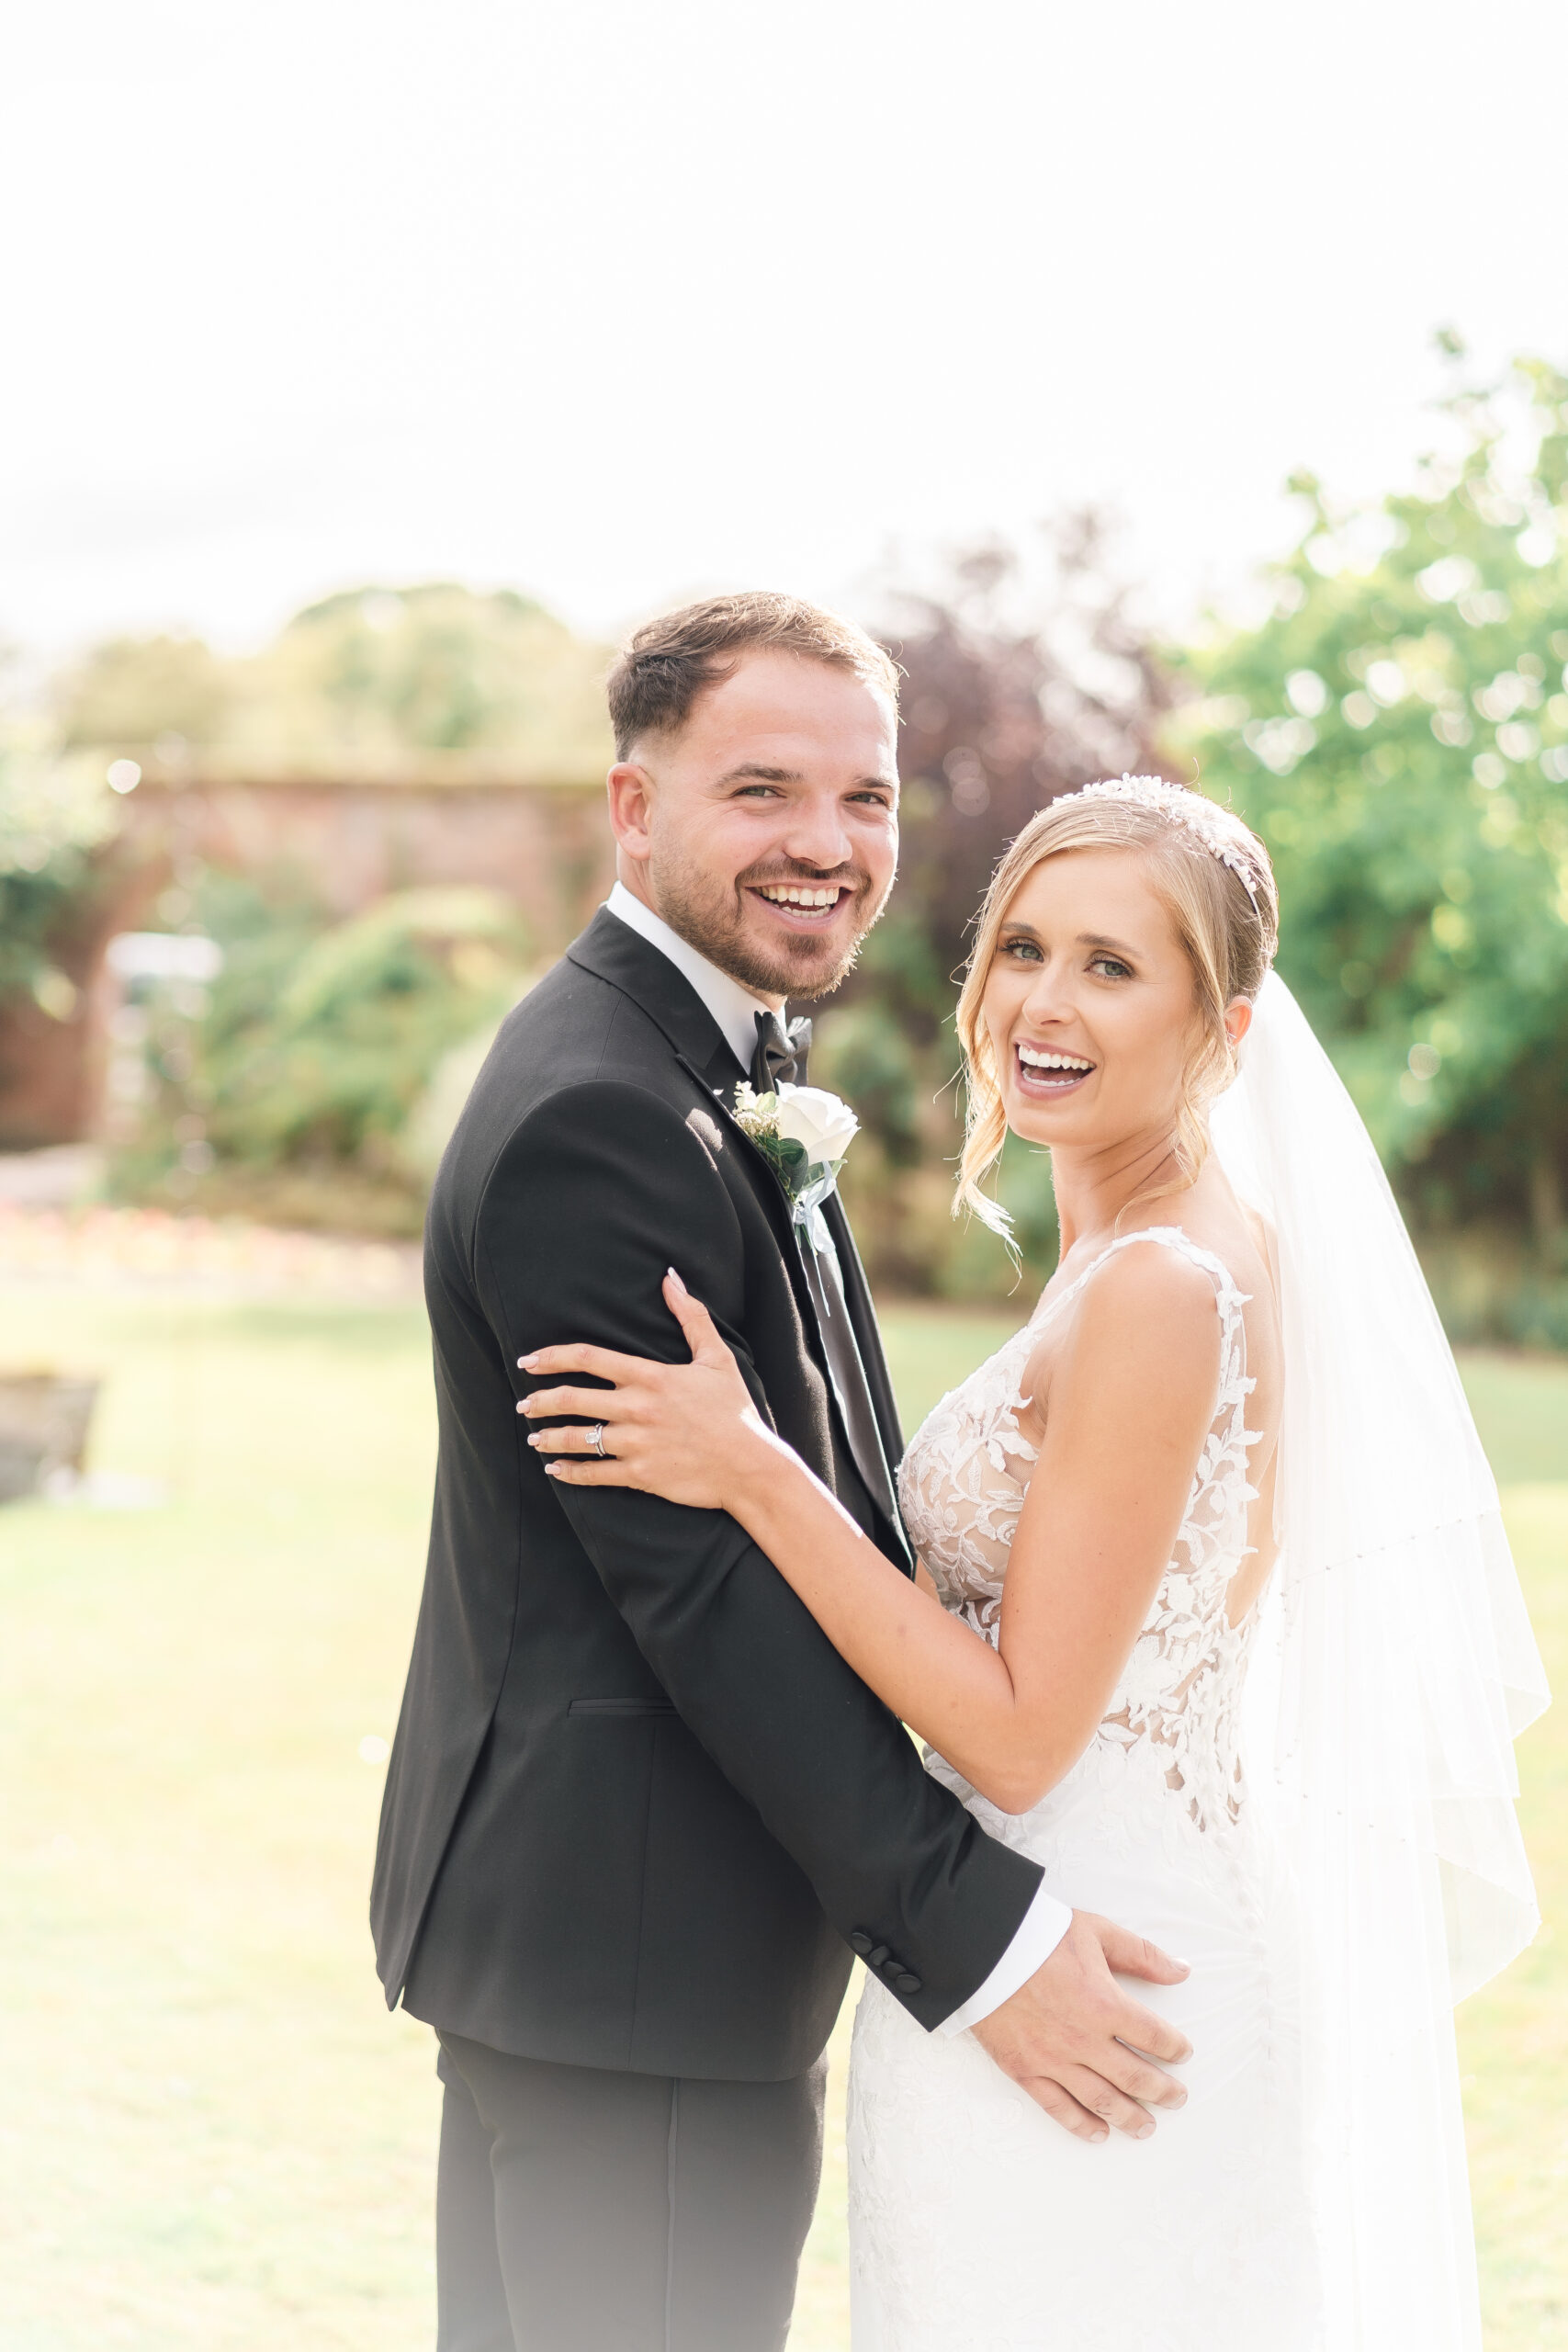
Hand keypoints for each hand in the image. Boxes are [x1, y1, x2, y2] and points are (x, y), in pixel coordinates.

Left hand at [518, 1270, 783, 1509]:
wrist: (751, 1466)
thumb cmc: (735, 1411)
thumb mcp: (717, 1358)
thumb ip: (691, 1316)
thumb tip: (670, 1278)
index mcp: (651, 1376)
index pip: (588, 1358)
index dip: (552, 1357)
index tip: (528, 1361)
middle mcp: (637, 1408)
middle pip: (572, 1399)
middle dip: (539, 1401)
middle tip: (523, 1404)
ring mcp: (636, 1443)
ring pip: (576, 1438)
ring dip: (547, 1436)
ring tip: (533, 1436)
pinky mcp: (640, 1474)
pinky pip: (594, 1473)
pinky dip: (569, 1471)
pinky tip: (555, 1468)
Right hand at [970, 1911, 1191, 2143]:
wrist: (981, 1947)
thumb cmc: (1040, 1935)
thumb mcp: (1097, 1932)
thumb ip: (1142, 1955)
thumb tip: (1182, 1971)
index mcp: (1106, 2004)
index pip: (1154, 2037)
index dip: (1174, 2048)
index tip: (1182, 2053)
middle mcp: (1085, 2040)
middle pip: (1135, 2077)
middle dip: (1162, 2092)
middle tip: (1176, 2099)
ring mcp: (1054, 2059)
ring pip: (1102, 2101)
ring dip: (1129, 2118)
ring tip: (1147, 2128)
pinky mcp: (1025, 2070)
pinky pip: (1058, 2107)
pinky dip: (1081, 2125)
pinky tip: (1099, 2134)